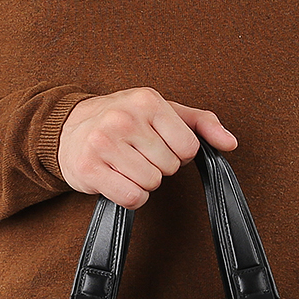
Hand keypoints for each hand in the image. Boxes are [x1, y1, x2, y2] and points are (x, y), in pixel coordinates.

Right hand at [58, 87, 237, 208]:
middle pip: (169, 168)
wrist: (69, 128)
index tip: (160, 145)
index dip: (179, 154)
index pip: (188, 147)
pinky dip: (129, 196)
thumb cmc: (122, 120)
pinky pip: (132, 198)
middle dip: (158, 166)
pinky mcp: (89, 168)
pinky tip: (117, 179)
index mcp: (148, 100)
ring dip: (142, 182)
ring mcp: (104, 143)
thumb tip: (230, 143)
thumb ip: (201, 123)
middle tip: (137, 154)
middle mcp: (124, 118)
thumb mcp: (163, 111)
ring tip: (126, 164)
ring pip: (151, 184)